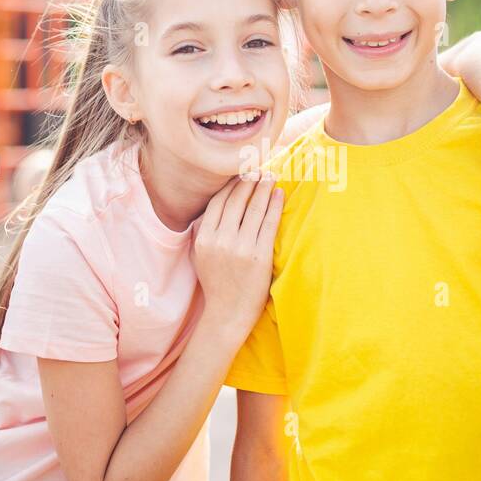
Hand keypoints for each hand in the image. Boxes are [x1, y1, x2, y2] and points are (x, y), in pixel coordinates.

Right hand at [192, 173, 283, 338]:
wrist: (228, 313)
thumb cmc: (217, 282)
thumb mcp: (201, 255)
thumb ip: (205, 231)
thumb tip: (217, 203)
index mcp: (204, 239)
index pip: (218, 203)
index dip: (231, 185)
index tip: (240, 172)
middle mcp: (220, 241)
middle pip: (236, 202)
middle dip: (248, 181)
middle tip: (258, 167)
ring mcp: (240, 249)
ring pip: (253, 210)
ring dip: (264, 188)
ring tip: (271, 175)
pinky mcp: (259, 256)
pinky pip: (268, 224)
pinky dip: (274, 206)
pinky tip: (279, 194)